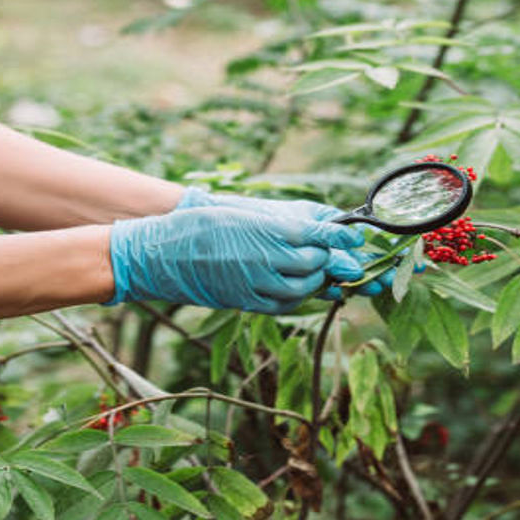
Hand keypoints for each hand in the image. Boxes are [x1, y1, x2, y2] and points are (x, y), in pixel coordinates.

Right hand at [175, 187, 391, 297]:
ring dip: (315, 281)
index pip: (318, 235)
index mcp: (267, 231)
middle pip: (315, 263)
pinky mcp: (246, 302)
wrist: (163, 253)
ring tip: (317, 272)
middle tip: (335, 254)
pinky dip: (295, 298)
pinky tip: (297, 289)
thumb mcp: (243, 214)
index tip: (356, 236)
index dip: (341, 237)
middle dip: (329, 260)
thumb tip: (313, 232)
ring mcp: (257, 284)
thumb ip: (279, 225)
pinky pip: (282, 305)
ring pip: (302, 288)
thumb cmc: (201, 225)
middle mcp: (266, 259)